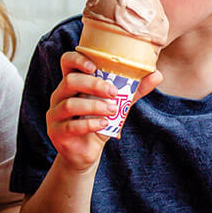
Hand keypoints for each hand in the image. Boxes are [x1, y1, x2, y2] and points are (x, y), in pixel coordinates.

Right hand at [46, 50, 161, 170]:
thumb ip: (133, 90)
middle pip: (70, 81)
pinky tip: (104, 124)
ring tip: (112, 110)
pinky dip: (90, 124)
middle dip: (93, 84)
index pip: (67, 62)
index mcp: (72, 83)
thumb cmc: (99, 123)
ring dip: (94, 106)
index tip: (94, 66)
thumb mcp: (117, 105)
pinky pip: (71, 126)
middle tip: (114, 91)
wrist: (85, 153)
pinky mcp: (57, 132)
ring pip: (69, 104)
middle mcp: (59, 95)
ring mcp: (55, 114)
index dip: (77, 59)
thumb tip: (156, 74)